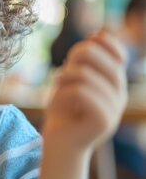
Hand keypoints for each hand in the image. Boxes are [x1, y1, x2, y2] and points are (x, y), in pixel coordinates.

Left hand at [43, 31, 126, 153]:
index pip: (114, 50)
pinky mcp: (105, 119)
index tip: (77, 54)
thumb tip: (98, 34)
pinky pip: (79, 92)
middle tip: (60, 79)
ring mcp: (115, 107)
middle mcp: (120, 93)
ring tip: (58, 94)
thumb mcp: (71, 78)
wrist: (59, 143)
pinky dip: (61, 96)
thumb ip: (83, 58)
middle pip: (91, 55)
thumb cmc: (63, 110)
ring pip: (82, 74)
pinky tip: (58, 106)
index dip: (96, 43)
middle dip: (68, 63)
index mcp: (114, 81)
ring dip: (61, 83)